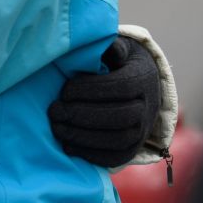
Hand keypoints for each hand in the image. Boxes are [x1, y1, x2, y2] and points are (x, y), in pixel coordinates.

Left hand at [48, 36, 161, 167]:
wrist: (140, 86)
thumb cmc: (117, 62)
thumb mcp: (117, 48)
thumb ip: (111, 47)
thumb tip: (108, 46)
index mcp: (142, 78)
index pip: (120, 87)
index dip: (90, 90)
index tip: (65, 90)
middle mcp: (147, 107)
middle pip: (119, 116)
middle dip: (82, 115)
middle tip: (54, 111)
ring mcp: (142, 131)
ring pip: (117, 139)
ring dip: (83, 137)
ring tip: (57, 127)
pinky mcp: (133, 148)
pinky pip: (116, 157)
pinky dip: (91, 155)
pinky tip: (67, 146)